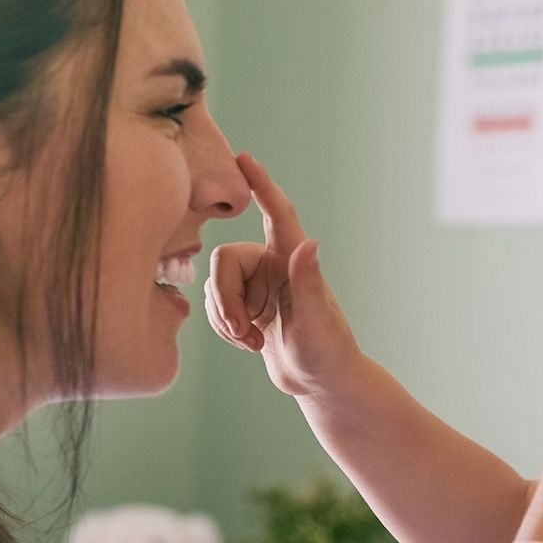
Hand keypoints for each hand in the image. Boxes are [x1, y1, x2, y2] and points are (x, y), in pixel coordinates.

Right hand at [203, 153, 367, 397]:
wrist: (321, 383)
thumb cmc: (328, 352)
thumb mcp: (318, 320)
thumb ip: (308, 281)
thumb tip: (309, 243)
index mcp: (292, 260)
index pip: (276, 213)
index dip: (261, 185)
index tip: (243, 159)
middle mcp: (273, 266)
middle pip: (224, 260)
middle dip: (224, 299)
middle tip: (242, 332)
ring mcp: (257, 286)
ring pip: (214, 286)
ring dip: (225, 319)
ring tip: (252, 342)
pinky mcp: (246, 306)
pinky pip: (214, 305)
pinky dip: (224, 327)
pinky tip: (248, 343)